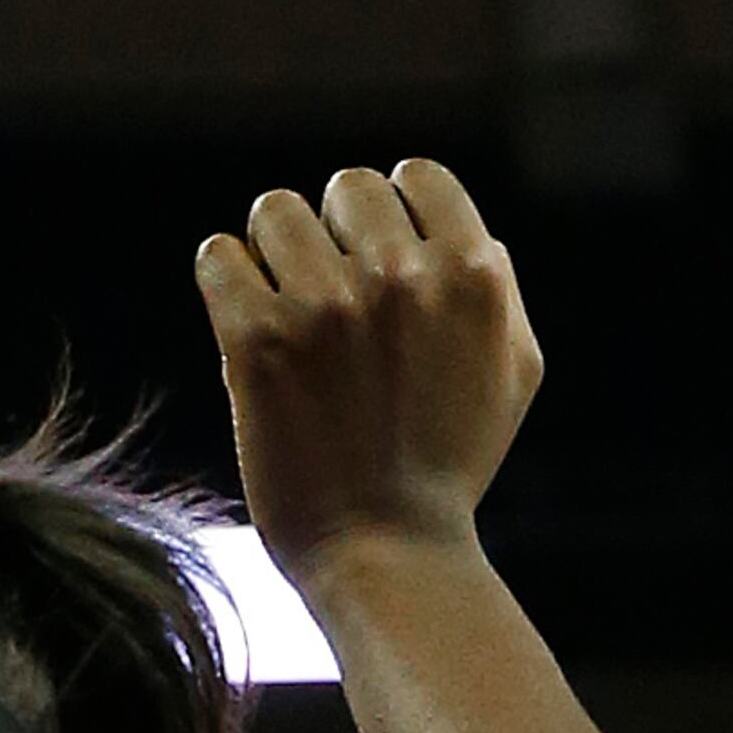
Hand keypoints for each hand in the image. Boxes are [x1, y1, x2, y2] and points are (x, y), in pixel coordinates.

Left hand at [196, 159, 542, 583]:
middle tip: (324, 297)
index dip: (391, 216)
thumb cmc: (448, 469)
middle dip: (332, 235)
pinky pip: (219, 258)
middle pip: (345, 189)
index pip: (415, 178)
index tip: (373, 262)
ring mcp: (326, 306)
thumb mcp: (513, 371)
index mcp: (471, 272)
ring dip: (273, 254)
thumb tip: (467, 237)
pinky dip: (223, 279)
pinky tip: (240, 320)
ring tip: (280, 307)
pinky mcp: (259, 342)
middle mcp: (400, 276)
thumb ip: (495, 289)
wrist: (385, 554)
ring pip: (275, 212)